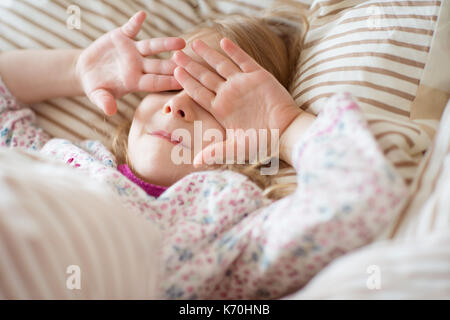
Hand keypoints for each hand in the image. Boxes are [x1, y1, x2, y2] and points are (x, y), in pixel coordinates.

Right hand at [76, 11, 184, 114]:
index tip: (182, 82)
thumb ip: (104, 101)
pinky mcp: (122, 37)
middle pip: (159, 65)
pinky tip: (142, 15)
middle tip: (188, 62)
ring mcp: (132, 51)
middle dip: (173, 64)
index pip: (155, 82)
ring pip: (152, 46)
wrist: (86, 71)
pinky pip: (131, 28)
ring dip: (166, 43)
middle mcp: (138, 66)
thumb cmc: (96, 87)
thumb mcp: (98, 95)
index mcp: (135, 81)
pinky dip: (135, 22)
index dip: (168, 82)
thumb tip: (109, 111)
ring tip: (181, 41)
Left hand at [173, 38, 300, 165]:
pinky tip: (223, 41)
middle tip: (175, 54)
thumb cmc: (262, 143)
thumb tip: (194, 163)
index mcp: (221, 109)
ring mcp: (243, 84)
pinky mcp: (259, 77)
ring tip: (195, 42)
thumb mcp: (236, 149)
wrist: (286, 133)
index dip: (187, 82)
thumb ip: (216, 152)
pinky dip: (235, 51)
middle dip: (190, 65)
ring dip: (208, 54)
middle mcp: (229, 95)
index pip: (199, 93)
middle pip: (205, 76)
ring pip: (221, 65)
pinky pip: (244, 61)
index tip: (174, 72)